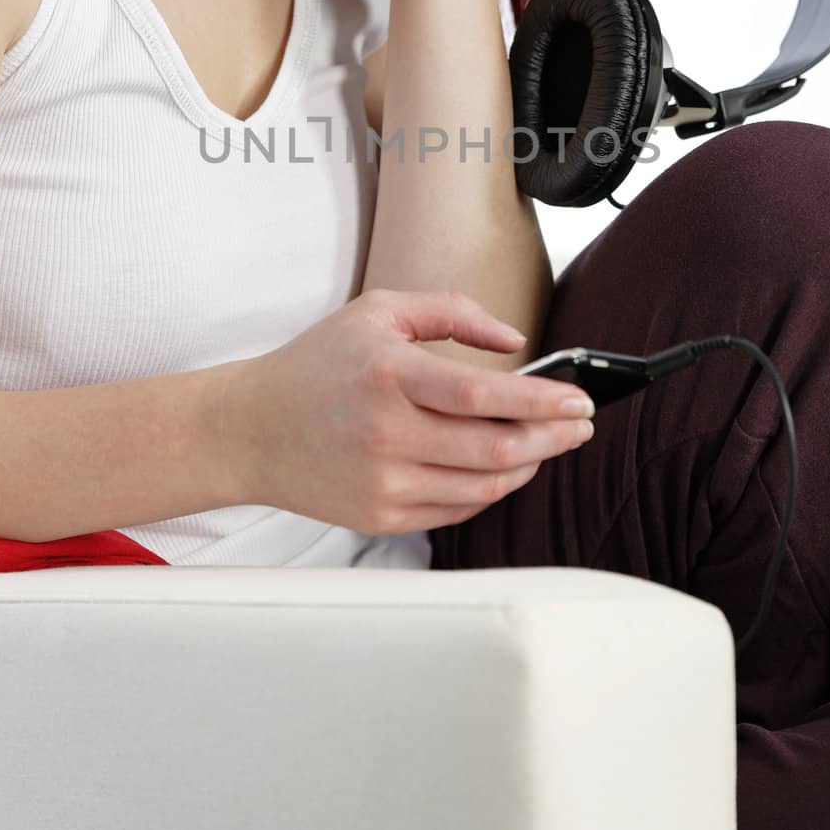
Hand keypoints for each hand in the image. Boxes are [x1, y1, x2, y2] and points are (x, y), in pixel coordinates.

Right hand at [222, 288, 596, 535]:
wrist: (250, 429)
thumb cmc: (318, 365)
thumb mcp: (378, 313)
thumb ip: (452, 312)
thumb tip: (516, 341)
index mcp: (388, 375)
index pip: (482, 396)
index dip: (541, 401)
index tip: (579, 399)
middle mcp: (386, 434)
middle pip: (495, 449)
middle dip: (552, 438)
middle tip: (579, 424)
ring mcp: (383, 483)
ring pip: (484, 486)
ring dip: (529, 466)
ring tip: (548, 443)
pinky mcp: (380, 516)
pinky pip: (458, 509)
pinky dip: (491, 489)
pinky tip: (504, 467)